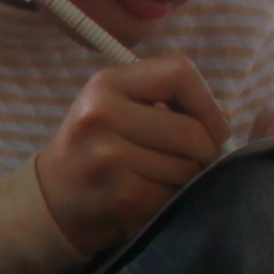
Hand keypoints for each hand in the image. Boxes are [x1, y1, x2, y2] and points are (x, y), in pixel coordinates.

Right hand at [33, 57, 227, 253]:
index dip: (207, 102)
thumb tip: (224, 118)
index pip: (179, 73)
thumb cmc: (93, 148)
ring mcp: (109, 157)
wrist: (49, 200)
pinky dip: (172, 197)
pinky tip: (151, 195)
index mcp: (106, 84)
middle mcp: (102, 115)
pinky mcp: (120, 195)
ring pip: (187, 166)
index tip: (213, 126)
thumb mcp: (114, 108)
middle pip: (190, 130)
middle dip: (206, 150)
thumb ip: (163, 102)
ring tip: (164, 176)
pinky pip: (173, 193)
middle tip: (198, 160)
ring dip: (189, 177)